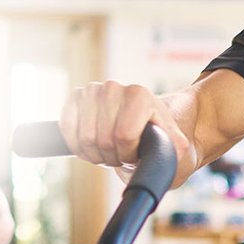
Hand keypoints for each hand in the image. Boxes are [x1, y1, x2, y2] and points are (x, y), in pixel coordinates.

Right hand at [60, 80, 192, 177]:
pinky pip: (67, 130)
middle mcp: (113, 88)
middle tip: (123, 154)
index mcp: (139, 95)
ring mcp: (91, 91)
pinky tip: (93, 146)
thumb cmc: (159, 139)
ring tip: (111, 150)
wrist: (144, 126)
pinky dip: (78, 145)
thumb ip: (177, 148)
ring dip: (96, 153)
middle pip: (103, 139)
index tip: (137, 155)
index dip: (128, 154)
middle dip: (113, 156)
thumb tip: (175, 148)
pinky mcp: (74, 99)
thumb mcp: (175, 147)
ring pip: (84, 138)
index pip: (123, 135)